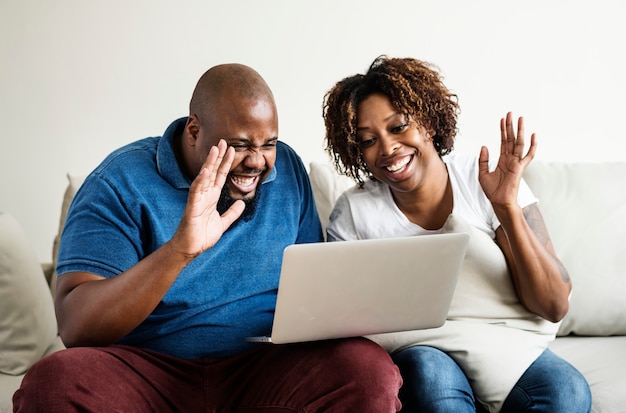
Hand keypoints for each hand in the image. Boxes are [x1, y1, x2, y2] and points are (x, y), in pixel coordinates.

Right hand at [171, 139, 244, 257]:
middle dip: (219, 157)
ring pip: (205, 177)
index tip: (232, 150)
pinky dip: (201, 180)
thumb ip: (231, 213)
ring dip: (210, 163)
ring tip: (215, 149)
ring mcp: (198, 199)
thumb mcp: (223, 223)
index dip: (226, 163)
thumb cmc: (202, 236)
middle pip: (213, 172)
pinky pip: (196, 191)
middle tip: (224, 141)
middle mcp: (204, 195)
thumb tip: (242, 205)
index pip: (220, 176)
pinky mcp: (192, 206)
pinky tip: (206, 170)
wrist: (191, 249)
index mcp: (212, 197)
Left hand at [478, 112, 536, 208]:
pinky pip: (528, 155)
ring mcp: (516, 163)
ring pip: (519, 143)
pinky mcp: (520, 168)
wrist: (498, 201)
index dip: (503, 131)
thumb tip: (484, 146)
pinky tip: (534, 135)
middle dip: (510, 126)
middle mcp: (510, 159)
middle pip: (511, 139)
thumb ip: (483, 160)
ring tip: (519, 118)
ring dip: (519, 131)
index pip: (503, 142)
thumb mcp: (483, 173)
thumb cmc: (492, 191)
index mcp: (502, 160)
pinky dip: (532, 146)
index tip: (502, 119)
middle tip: (510, 113)